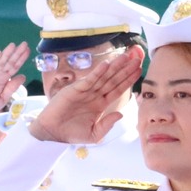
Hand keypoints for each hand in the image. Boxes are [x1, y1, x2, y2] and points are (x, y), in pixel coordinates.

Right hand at [0, 44, 30, 121]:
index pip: (14, 67)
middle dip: (17, 53)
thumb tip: (23, 76)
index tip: (28, 51)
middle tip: (25, 44)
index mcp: (3, 80)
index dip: (21, 59)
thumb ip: (11, 88)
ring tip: (13, 46)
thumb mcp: (2, 99)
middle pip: (8, 62)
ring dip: (6, 54)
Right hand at [29, 49, 143, 144]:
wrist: (52, 133)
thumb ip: (107, 124)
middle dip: (125, 69)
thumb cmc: (71, 134)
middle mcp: (94, 95)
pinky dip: (97, 72)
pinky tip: (106, 64)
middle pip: (113, 79)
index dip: (128, 80)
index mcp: (100, 104)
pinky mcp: (74, 89)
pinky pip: (89, 80)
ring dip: (114, 66)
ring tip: (125, 56)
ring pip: (103, 77)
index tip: (139, 71)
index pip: (117, 89)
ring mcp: (85, 91)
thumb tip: (120, 114)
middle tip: (137, 58)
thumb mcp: (94, 134)